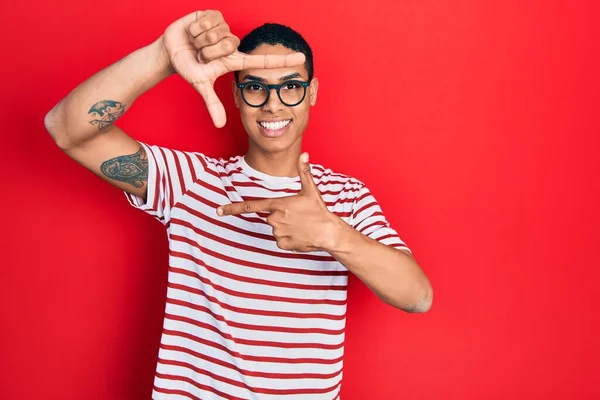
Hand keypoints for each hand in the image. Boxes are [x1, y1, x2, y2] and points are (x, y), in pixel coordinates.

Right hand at [162, 10, 305, 127]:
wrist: (171, 50)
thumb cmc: (189, 67)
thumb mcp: (201, 85)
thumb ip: (213, 104)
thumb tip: (221, 125)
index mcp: (234, 60)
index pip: (262, 61)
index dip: (282, 60)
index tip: (302, 59)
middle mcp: (232, 44)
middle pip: (228, 45)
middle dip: (208, 51)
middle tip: (201, 54)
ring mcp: (224, 29)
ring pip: (217, 33)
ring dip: (201, 40)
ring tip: (197, 43)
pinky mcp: (213, 15)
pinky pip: (209, 20)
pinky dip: (197, 28)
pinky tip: (194, 31)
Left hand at [217, 153, 344, 251]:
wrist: (328, 232)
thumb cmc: (319, 210)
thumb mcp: (311, 190)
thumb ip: (304, 172)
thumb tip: (305, 154)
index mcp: (278, 204)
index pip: (250, 206)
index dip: (233, 208)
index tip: (219, 211)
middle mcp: (274, 219)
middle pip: (269, 217)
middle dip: (281, 216)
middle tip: (297, 216)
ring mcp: (278, 232)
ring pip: (275, 229)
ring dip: (285, 228)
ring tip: (301, 225)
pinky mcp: (283, 244)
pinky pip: (281, 241)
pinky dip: (289, 239)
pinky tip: (300, 235)